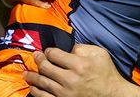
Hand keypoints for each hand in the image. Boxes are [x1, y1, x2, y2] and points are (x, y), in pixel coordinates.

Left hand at [25, 44, 139, 96]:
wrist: (112, 95)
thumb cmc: (107, 73)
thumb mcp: (100, 54)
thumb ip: (83, 48)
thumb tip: (69, 49)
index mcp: (79, 64)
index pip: (54, 54)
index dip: (48, 51)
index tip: (47, 51)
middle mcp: (70, 79)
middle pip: (45, 67)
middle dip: (38, 60)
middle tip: (35, 57)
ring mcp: (65, 93)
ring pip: (42, 82)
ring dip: (32, 76)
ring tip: (27, 73)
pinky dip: (36, 91)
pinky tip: (33, 87)